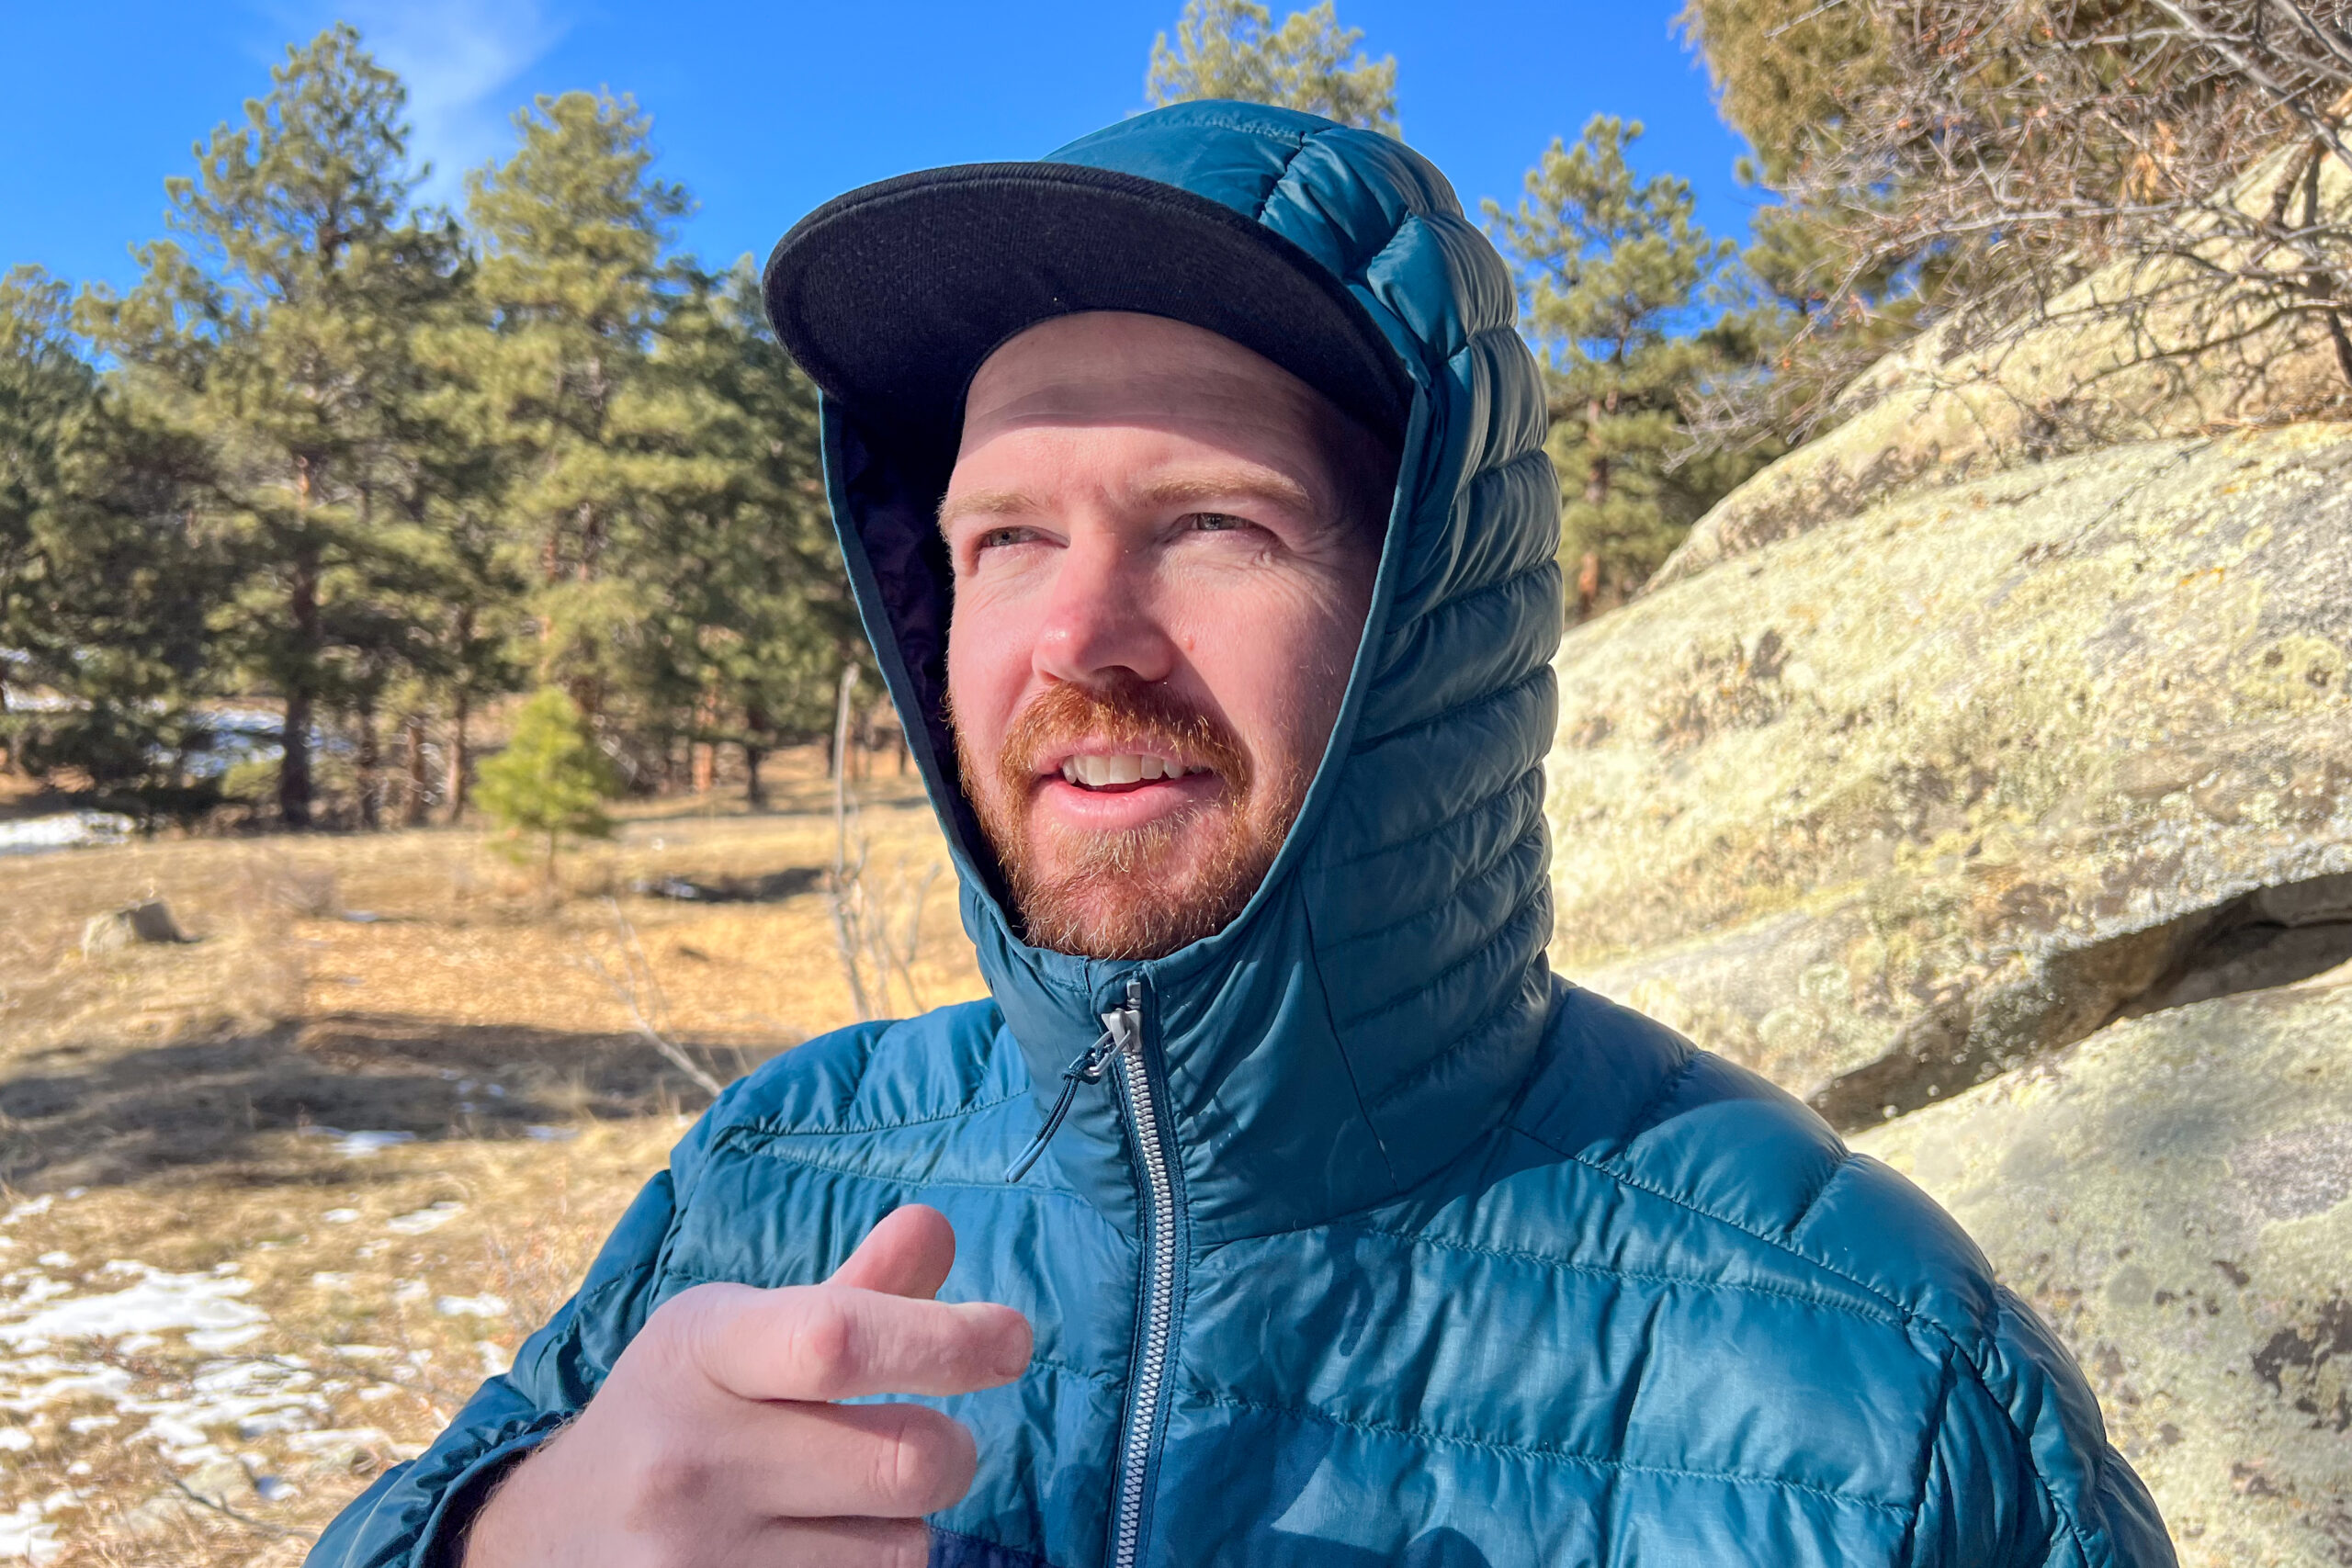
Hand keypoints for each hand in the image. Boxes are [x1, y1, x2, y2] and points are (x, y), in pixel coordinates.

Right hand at [460, 1205, 1030, 1566]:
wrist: (545, 1545)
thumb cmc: (673, 1418)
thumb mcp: (734, 1338)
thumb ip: (848, 1294)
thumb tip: (935, 1231)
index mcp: (700, 1350)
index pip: (837, 1338)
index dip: (945, 1339)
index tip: (1011, 1338)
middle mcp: (691, 1458)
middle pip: (906, 1463)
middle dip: (947, 1450)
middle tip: (925, 1441)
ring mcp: (695, 1561)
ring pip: (902, 1549)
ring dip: (900, 1526)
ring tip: (834, 1506)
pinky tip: (809, 1553)